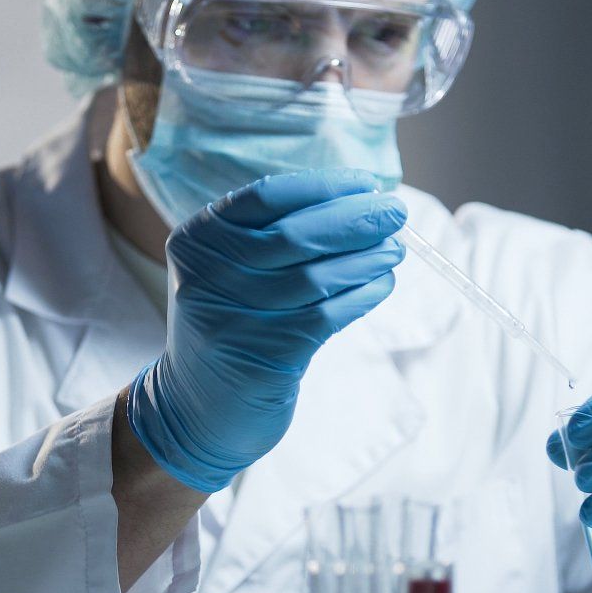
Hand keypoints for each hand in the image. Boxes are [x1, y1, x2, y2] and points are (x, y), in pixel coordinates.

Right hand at [128, 169, 405, 491]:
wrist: (195, 409)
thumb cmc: (230, 327)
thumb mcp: (228, 272)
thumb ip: (272, 236)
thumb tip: (355, 201)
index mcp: (196, 241)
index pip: (267, 197)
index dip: (323, 186)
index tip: (366, 183)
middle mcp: (207, 276)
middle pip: (295, 235)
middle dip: (354, 219)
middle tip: (395, 212)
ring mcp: (234, 319)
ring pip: (316, 277)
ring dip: (366, 259)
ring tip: (394, 250)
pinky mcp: (263, 357)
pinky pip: (327, 315)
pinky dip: (361, 296)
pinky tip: (381, 285)